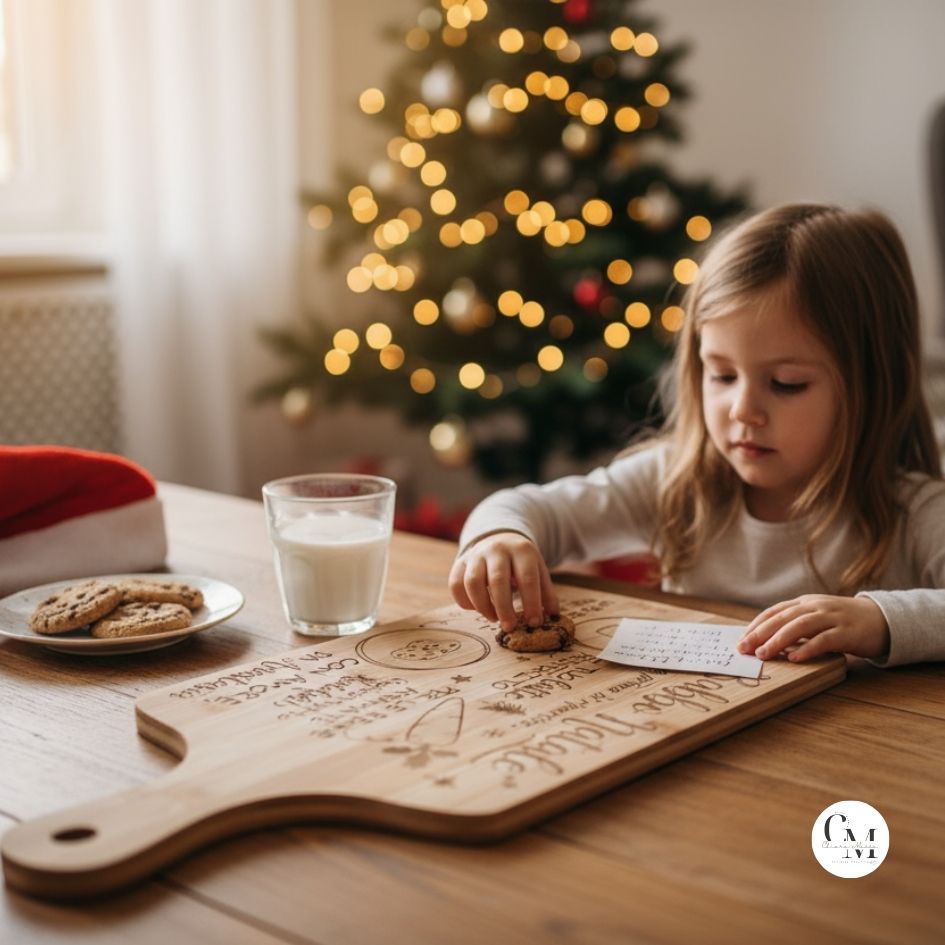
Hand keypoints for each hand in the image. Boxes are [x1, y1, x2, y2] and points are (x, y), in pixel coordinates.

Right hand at [449, 531, 558, 630]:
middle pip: (498, 580)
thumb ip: (546, 592)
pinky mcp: (460, 562)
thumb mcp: (539, 570)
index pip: (527, 578)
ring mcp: (476, 554)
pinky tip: (477, 609)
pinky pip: (455, 584)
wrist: (500, 538)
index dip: (531, 602)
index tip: (534, 622)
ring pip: (472, 582)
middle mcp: (497, 549)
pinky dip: (464, 601)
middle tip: (510, 627)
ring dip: (482, 606)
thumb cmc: (522, 562)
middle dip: (504, 608)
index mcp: (522, 550)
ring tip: (493, 618)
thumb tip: (553, 616)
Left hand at [736, 594, 889, 661]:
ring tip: (764, 654)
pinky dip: (807, 648)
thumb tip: (765, 641)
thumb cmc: (843, 623)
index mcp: (805, 602)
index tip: (741, 640)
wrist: (883, 619)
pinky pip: (824, 640)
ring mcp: (832, 617)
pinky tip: (794, 659)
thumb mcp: (817, 618)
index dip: (756, 625)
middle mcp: (816, 606)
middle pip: (783, 617)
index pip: (774, 611)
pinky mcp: (847, 632)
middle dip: (760, 633)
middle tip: (744, 648)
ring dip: (779, 640)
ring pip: (800, 626)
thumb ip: (796, 625)